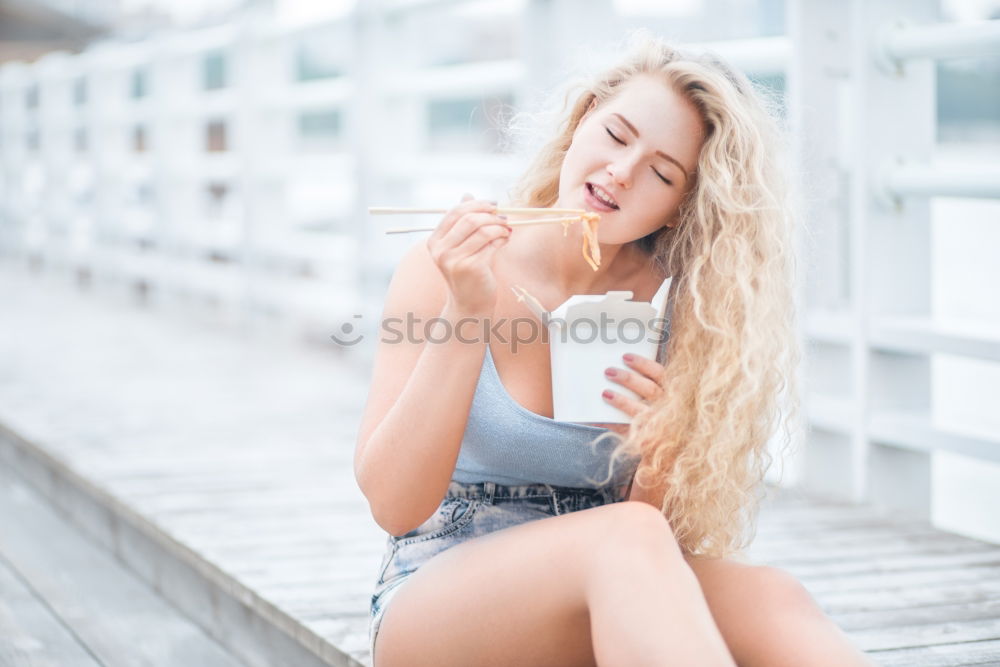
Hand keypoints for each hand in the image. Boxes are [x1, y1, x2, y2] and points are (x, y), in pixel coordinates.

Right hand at [427, 193, 511, 315]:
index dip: (476, 204)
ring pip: (483, 231)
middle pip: (470, 219)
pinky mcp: (471, 268)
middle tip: (504, 217)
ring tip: (507, 230)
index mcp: (435, 242)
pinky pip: (492, 244)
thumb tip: (467, 194)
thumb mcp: (460, 246)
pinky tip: (505, 241)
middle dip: (491, 215)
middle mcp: (441, 251)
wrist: (469, 305)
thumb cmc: (467, 273)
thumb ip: (462, 222)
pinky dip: (502, 239)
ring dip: (500, 227)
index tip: (493, 204)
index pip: (455, 212)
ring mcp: (454, 260)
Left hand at [593, 353, 665, 434]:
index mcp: (670, 391)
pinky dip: (611, 422)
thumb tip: (613, 368)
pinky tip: (598, 418)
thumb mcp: (652, 395)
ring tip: (605, 393)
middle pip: (650, 390)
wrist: (658, 445)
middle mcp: (667, 406)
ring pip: (640, 409)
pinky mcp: (645, 438)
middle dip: (628, 379)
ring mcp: (657, 423)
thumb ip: (640, 382)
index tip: (625, 357)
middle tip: (608, 371)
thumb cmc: (651, 411)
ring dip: (621, 400)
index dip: (643, 364)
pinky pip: (627, 429)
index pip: (659, 373)